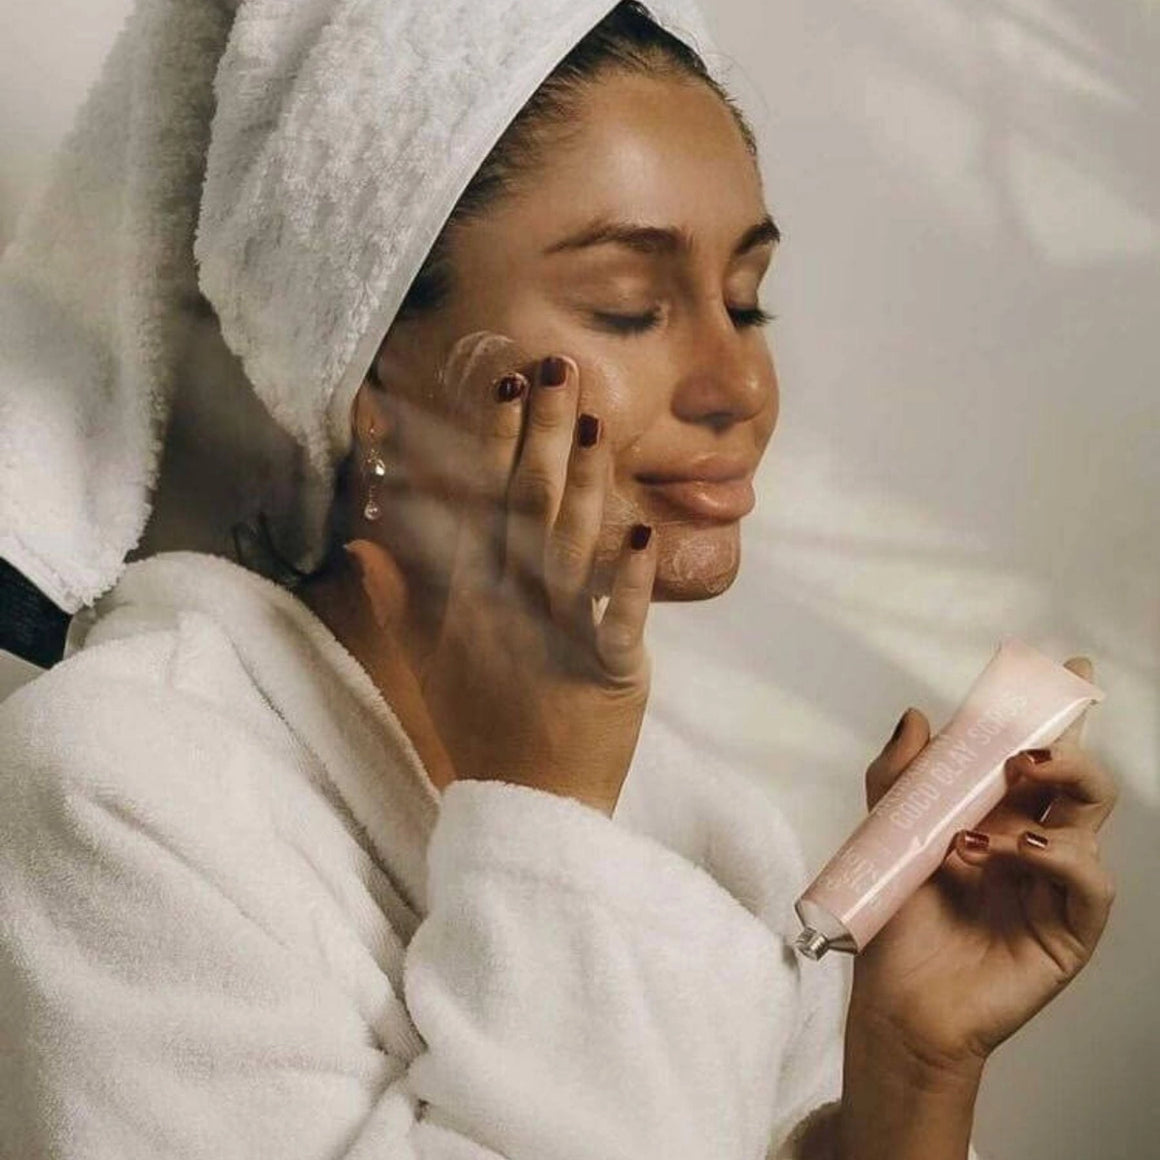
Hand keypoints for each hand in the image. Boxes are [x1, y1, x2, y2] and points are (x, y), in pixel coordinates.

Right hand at [346, 346, 657, 816]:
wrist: (526, 803)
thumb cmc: (479, 723)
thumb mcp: (425, 659)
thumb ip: (398, 597)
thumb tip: (361, 545)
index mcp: (470, 598)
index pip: (478, 506)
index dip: (493, 445)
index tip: (505, 389)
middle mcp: (509, 606)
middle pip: (526, 508)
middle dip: (543, 436)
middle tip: (559, 370)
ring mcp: (556, 636)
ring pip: (572, 547)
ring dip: (586, 484)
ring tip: (599, 424)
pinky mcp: (603, 671)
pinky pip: (620, 620)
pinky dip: (635, 578)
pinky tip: (647, 528)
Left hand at [848, 657, 1117, 1078]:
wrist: (898, 1002)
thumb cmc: (896, 922)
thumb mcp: (886, 835)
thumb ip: (900, 776)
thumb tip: (916, 716)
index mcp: (993, 815)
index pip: (1033, 756)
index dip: (1054, 713)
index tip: (1066, 670)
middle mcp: (1031, 842)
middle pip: (1076, 778)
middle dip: (1062, 747)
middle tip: (1018, 752)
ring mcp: (1053, 884)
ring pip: (1090, 818)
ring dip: (1056, 791)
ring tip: (1002, 803)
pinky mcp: (1068, 929)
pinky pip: (1092, 882)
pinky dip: (1060, 857)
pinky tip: (1017, 851)